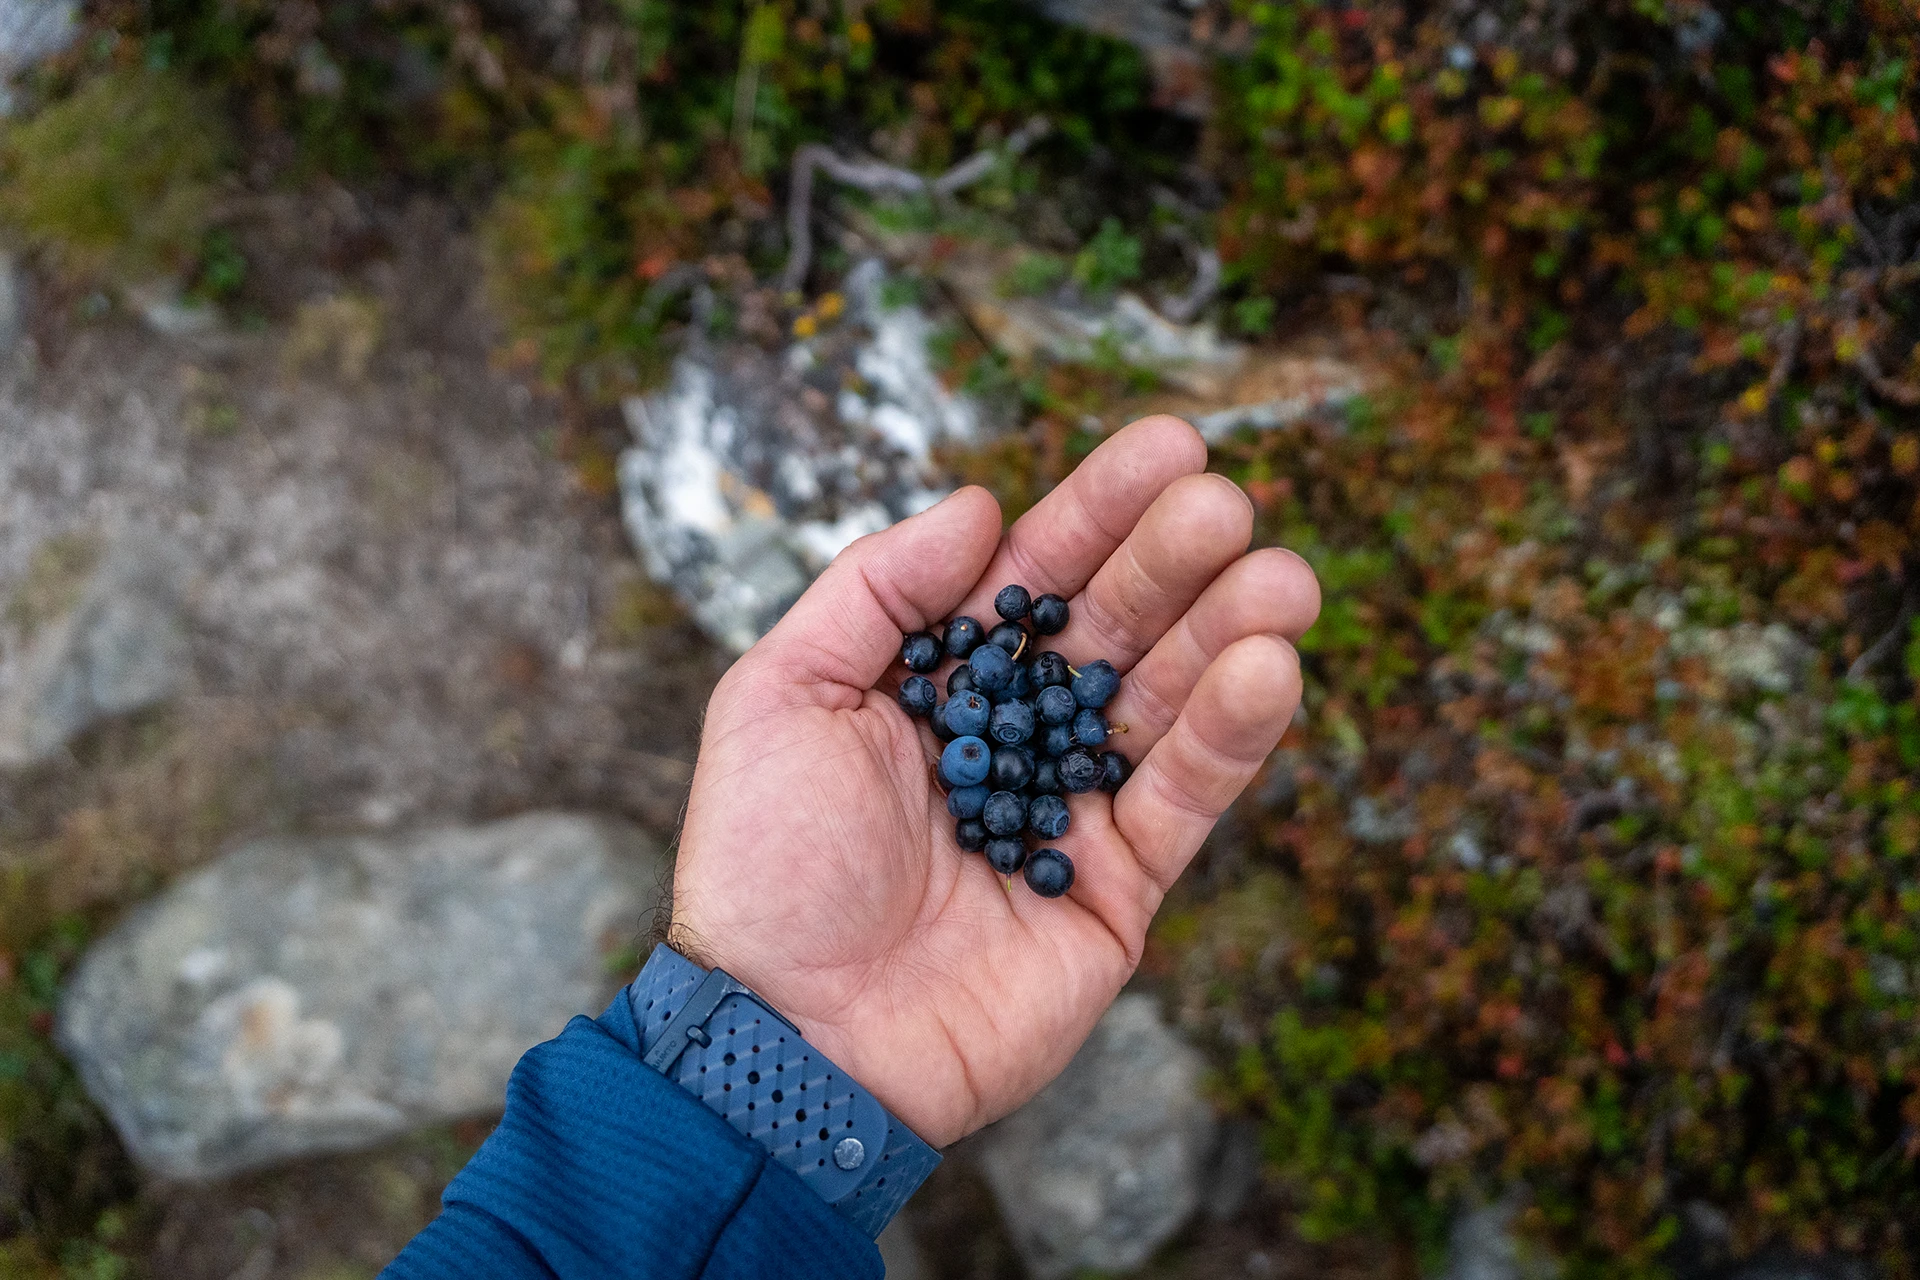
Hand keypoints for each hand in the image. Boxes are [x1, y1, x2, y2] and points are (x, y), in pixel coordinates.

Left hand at [670, 416, 1319, 1146]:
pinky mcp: (1117, 892)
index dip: (1100, 509)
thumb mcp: (779, 695)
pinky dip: (1229, 737)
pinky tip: (1267, 667)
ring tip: (1283, 577)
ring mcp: (1072, 812)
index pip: (1035, 576)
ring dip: (1227, 635)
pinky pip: (1183, 803)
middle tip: (1226, 505)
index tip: (1173, 445)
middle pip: (1115, 628)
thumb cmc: (766, 865)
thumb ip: (877, 589)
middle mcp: (1016, 736)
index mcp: (939, 682)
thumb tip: (982, 504)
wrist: (784, 1038)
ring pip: (1165, 707)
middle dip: (1173, 562)